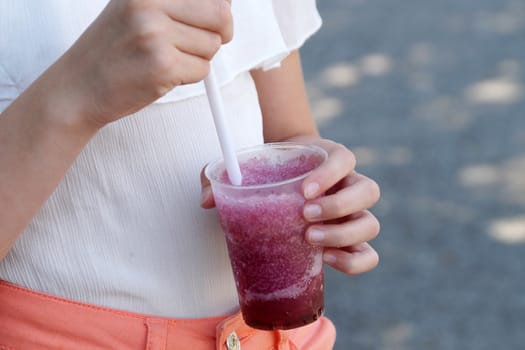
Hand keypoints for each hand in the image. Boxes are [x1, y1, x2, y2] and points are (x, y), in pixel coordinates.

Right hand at [53, 0, 232, 126]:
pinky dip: (189, 76)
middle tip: (200, 42)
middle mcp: (149, 4)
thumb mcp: (135, 9)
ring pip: (213, 45)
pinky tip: (163, 73)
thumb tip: (225, 4)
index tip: (212, 19)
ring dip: (198, 57)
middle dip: (219, 32)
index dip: (219, 7)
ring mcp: (156, 34)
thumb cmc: (111, 50)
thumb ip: (176, 3)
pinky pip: (203, 70)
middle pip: (221, 15)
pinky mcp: (163, 66)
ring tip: (166, 58)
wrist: (78, 86)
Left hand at [200, 138, 380, 275]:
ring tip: (310, 239)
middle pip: (368, 191)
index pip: (345, 159)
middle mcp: (349, 185)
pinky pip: (367, 254)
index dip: (330, 173)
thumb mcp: (248, 167)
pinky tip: (326, 260)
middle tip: (304, 216)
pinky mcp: (349, 240)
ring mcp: (353, 214)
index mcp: (331, 160)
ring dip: (344, 235)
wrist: (286, 184)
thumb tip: (206, 201)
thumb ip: (222, 176)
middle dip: (338, 206)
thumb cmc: (271, 173)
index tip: (303, 189)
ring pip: (370, 224)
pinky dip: (354, 261)